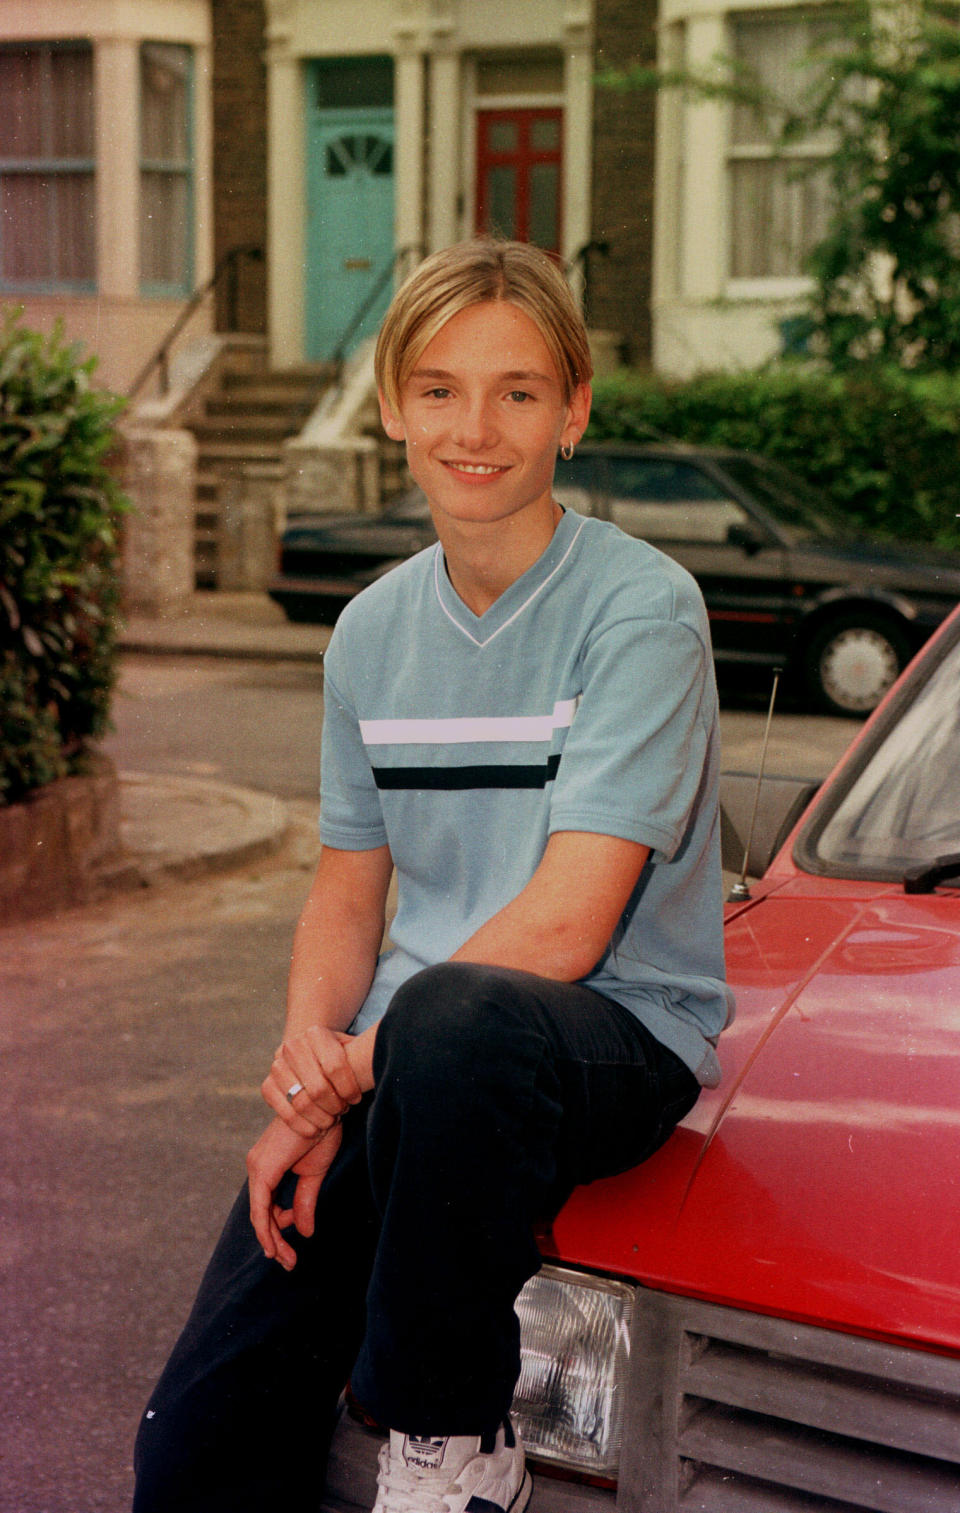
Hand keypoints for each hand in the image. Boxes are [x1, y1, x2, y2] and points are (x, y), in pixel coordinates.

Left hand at [246, 1117, 341, 1270]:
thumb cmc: (320, 1132)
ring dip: (272, 1240)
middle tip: (289, 1263)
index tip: (291, 1251)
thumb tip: (304, 1231)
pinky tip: (274, 1246)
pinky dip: (266, 1229)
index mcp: (267, 1167)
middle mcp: (256, 1167)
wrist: (321, 1106)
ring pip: (259, 1215)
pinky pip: (259, 1208)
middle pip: (260, 1214)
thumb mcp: (313, 1174)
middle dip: (274, 1242)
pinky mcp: (261, 1170)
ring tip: (288, 1260)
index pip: (266, 1207)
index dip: (277, 1231)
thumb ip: (305, 1201)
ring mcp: (257, 1168)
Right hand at [261, 1025, 362, 1137]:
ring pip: (302, 1103)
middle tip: (343, 1111)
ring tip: (332, 1120)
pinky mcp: (267, 1086)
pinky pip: (285, 1113)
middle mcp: (293, 1046)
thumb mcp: (350, 1047)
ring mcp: (277, 1066)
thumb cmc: (336, 1055)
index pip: (336, 1066)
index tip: (357, 1098)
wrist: (306, 1055)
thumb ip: (363, 1053)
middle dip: (336, 1106)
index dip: (350, 1088)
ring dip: (321, 1118)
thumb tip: (384, 1058)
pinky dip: (304, 1127)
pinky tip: (317, 1130)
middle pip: (319, 1088)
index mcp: (316, 1033)